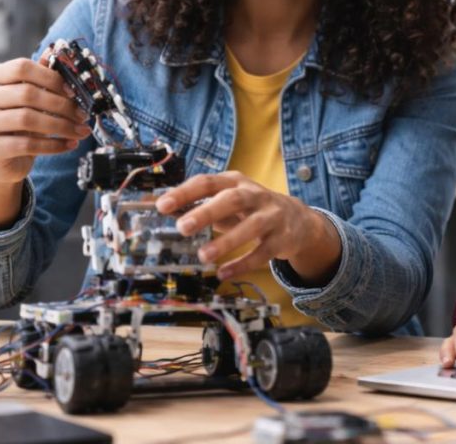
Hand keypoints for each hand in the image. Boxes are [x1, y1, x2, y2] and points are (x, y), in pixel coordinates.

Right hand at [0, 54, 91, 186]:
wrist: (5, 157)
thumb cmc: (21, 121)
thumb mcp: (32, 97)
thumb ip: (42, 76)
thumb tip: (55, 51)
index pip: (22, 68)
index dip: (51, 77)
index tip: (74, 91)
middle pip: (27, 94)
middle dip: (62, 105)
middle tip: (83, 115)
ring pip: (27, 119)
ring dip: (62, 126)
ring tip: (81, 131)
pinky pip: (28, 145)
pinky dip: (54, 145)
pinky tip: (70, 144)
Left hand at [155, 171, 341, 283]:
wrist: (297, 220)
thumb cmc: (251, 208)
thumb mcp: (227, 200)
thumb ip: (198, 203)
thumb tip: (158, 208)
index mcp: (236, 182)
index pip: (208, 182)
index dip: (185, 192)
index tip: (162, 206)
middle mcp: (255, 196)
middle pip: (233, 200)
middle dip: (207, 212)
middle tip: (183, 227)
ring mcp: (271, 217)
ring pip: (252, 227)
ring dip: (227, 241)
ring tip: (204, 256)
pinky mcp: (282, 239)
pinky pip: (263, 253)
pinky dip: (243, 263)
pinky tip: (224, 272)